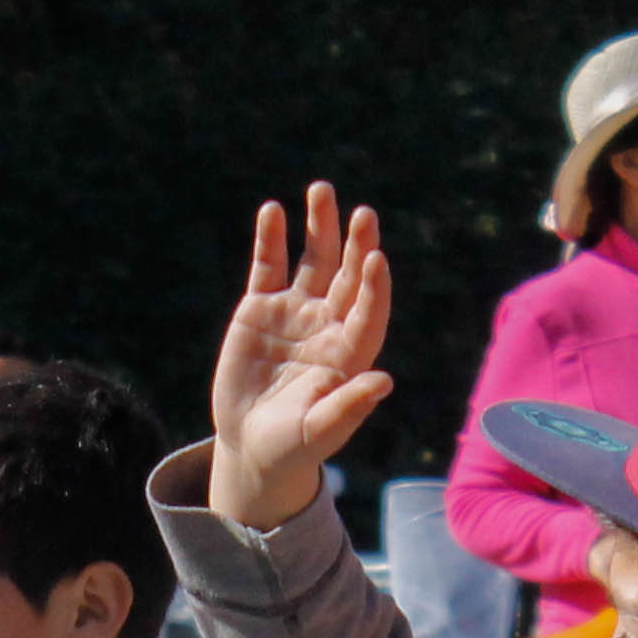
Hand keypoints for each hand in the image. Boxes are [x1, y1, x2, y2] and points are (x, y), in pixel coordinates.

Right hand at [207, 182, 394, 532]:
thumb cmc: (292, 447)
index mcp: (349, 354)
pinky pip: (268, 267)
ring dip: (319, 227)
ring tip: (321, 191)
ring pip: (313, 261)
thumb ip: (348, 407)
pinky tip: (272, 211)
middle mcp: (328, 325)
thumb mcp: (318, 433)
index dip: (374, 288)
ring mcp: (296, 312)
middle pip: (347, 277)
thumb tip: (385, 381)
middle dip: (356, 246)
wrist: (252, 446)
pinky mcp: (260, 308)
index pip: (368, 313)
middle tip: (364, 215)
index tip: (378, 260)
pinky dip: (270, 240)